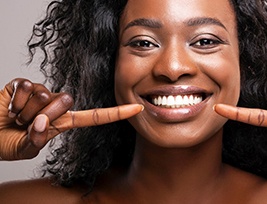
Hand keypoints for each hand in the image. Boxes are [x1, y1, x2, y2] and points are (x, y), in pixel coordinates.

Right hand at [0, 79, 142, 160]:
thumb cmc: (7, 143)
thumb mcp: (25, 148)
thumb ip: (36, 139)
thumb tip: (42, 121)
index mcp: (62, 123)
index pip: (94, 116)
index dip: (116, 114)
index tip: (137, 109)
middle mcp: (55, 106)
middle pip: (65, 101)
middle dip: (43, 115)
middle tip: (26, 123)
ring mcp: (41, 93)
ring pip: (43, 95)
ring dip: (24, 111)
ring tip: (15, 117)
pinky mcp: (24, 84)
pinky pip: (25, 86)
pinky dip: (13, 100)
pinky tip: (9, 105)